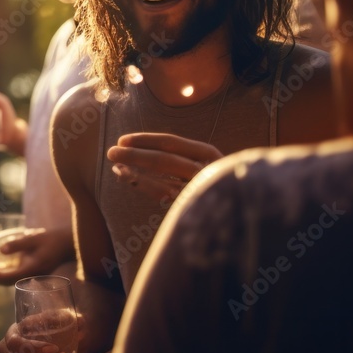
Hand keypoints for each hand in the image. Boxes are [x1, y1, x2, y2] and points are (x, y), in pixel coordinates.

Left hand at [0, 228, 73, 285]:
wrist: (68, 245)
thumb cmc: (51, 240)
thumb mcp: (33, 239)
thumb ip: (17, 244)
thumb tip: (0, 250)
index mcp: (33, 268)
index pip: (11, 277)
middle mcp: (34, 276)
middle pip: (11, 283)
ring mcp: (36, 277)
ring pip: (16, 282)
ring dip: (2, 278)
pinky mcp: (36, 274)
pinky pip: (21, 278)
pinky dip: (10, 275)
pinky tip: (4, 268)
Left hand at [108, 132, 222, 201]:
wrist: (242, 212)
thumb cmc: (218, 185)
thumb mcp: (204, 165)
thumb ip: (181, 158)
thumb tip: (142, 149)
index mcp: (209, 154)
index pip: (171, 143)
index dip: (144, 140)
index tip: (122, 140)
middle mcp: (208, 169)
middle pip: (164, 159)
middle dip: (134, 154)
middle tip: (110, 152)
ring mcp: (203, 189)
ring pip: (163, 177)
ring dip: (135, 169)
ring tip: (115, 166)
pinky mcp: (197, 205)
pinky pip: (164, 194)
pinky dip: (144, 185)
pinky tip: (127, 178)